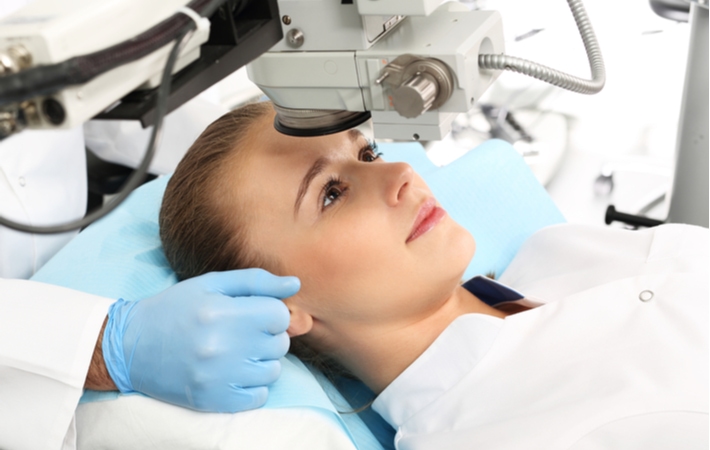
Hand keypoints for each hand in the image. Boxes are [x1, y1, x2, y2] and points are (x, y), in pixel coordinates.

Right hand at [102, 269, 299, 412]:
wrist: (131, 347)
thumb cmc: (175, 309)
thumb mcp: (212, 284)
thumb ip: (256, 282)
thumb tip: (295, 284)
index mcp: (221, 312)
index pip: (279, 315)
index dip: (271, 312)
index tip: (254, 314)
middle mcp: (221, 346)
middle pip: (280, 343)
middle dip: (267, 336)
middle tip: (242, 332)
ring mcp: (218, 377)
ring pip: (273, 370)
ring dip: (262, 361)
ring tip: (237, 352)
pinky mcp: (214, 400)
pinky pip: (259, 396)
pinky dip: (253, 385)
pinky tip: (234, 372)